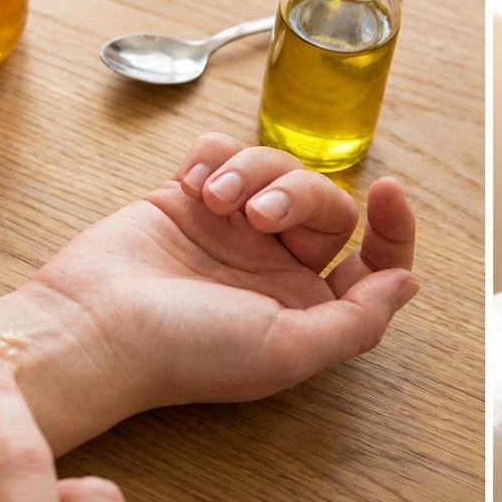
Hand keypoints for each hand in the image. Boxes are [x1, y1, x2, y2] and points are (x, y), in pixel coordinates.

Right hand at [29, 133, 418, 409]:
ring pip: (274, 167)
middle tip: (257, 214)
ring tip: (214, 199)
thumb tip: (408, 283)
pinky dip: (214, 158)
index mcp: (304, 308)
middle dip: (298, 193)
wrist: (93, 323)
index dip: (393, 228)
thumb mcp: (287, 350)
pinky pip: (222, 151)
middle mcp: (273, 268)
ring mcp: (230, 230)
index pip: (374, 261)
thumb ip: (358, 321)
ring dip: (251, 171)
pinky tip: (191, 186)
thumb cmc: (183, 350)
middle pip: (326, 202)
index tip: (389, 192)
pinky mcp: (187, 198)